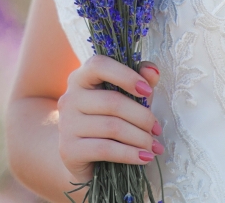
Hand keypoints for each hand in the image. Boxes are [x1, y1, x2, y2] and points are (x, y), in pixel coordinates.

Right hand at [56, 55, 162, 183]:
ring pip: (112, 127)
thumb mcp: (126, 98)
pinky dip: (130, 154)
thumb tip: (153, 71)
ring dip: (140, 138)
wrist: (83, 158)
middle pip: (112, 101)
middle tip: (157, 129)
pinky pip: (105, 149)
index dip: (126, 75)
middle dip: (142, 117)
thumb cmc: (107, 121)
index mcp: (81, 78)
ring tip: (154, 147)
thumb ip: (140, 80)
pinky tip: (144, 158)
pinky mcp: (69, 149)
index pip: (99, 65)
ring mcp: (67, 124)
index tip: (147, 90)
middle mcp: (70, 98)